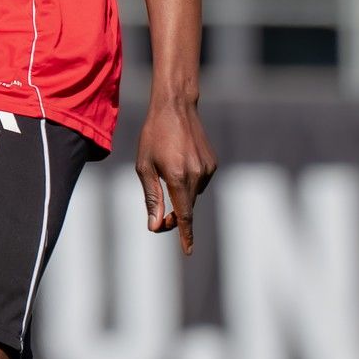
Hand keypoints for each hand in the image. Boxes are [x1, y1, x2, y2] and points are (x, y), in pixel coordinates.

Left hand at [136, 94, 216, 253]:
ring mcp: (208, 169)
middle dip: (176, 217)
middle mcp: (197, 174)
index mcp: (178, 176)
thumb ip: (151, 198)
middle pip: (188, 207)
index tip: (188, 251)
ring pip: (194, 195)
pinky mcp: (213, 163)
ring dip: (181, 195)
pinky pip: (200, 182)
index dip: (185, 235)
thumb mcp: (144, 166)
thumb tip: (155, 226)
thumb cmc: (153, 135)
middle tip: (161, 217)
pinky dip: (189, 182)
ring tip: (167, 171)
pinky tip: (179, 163)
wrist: (176, 107)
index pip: (184, 214)